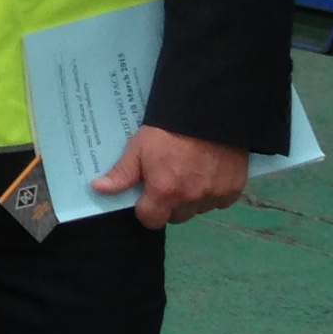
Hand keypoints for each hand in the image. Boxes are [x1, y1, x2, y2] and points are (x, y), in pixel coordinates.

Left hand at [93, 124, 248, 228]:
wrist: (209, 113)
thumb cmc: (168, 130)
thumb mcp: (138, 148)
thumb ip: (122, 173)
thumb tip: (99, 190)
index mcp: (164, 192)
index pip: (151, 221)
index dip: (146, 210)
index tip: (146, 197)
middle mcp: (191, 200)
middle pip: (176, 216)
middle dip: (169, 204)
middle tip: (168, 181)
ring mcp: (215, 196)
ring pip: (198, 209)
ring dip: (192, 199)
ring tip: (189, 174)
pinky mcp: (234, 189)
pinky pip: (219, 201)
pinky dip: (213, 192)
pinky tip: (208, 173)